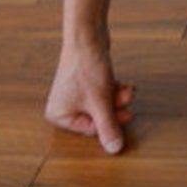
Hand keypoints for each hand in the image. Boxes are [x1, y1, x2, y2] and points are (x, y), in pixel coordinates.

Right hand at [45, 39, 134, 153]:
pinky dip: (114, 90)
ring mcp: (74, 93)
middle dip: (115, 108)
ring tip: (127, 89)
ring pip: (102, 104)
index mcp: (58, 116)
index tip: (127, 115)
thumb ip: (108, 127)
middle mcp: (63, 106)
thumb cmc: (87, 68)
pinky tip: (124, 84)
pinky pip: (102, 93)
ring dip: (117, 98)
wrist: (87, 35)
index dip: (110, 122)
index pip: (90, 130)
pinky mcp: (86, 82)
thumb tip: (115, 150)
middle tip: (128, 99)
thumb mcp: (101, 102)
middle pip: (97, 116)